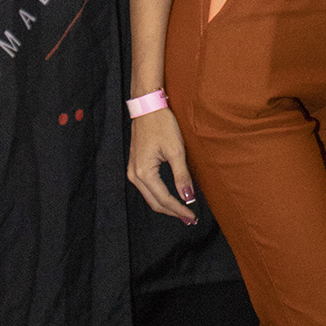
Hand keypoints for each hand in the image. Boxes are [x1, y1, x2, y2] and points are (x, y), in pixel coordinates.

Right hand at [127, 107, 197, 223]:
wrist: (148, 107)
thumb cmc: (161, 125)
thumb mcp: (176, 150)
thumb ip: (182, 176)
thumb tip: (188, 197)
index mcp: (143, 173)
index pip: (163, 199)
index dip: (179, 210)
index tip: (193, 217)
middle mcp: (134, 175)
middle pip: (155, 202)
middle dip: (173, 212)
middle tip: (190, 219)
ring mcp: (133, 171)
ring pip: (151, 196)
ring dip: (167, 205)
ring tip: (184, 210)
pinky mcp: (136, 166)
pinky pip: (148, 188)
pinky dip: (160, 195)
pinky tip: (172, 197)